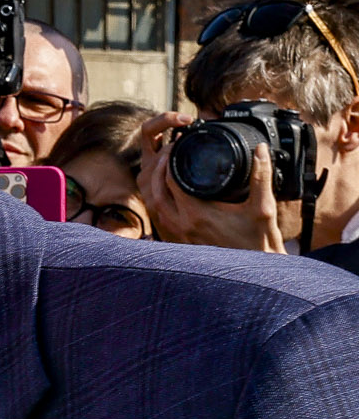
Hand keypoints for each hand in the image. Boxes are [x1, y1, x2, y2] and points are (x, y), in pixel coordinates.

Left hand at [140, 112, 285, 253]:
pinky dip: (159, 201)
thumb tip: (260, 150)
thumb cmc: (259, 243)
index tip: (179, 144)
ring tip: (166, 166)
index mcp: (197, 214)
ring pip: (154, 205)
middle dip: (159, 168)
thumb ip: (261, 176)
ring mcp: (177, 236)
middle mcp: (181, 226)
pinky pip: (159, 217)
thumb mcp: (264, 207)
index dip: (172, 158)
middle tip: (169, 151)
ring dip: (155, 184)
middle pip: (155, 190)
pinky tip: (169, 191)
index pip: (171, 180)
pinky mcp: (178, 242)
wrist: (253, 274)